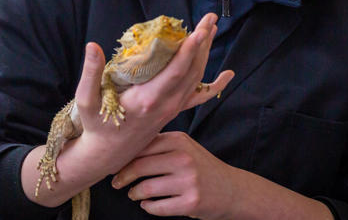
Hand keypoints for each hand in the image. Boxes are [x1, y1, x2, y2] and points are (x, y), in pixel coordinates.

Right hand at [71, 13, 232, 174]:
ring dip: (205, 52)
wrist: (107, 156)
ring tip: (211, 28)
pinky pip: (198, 96)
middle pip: (192, 70)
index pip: (176, 72)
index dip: (190, 50)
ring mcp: (172, 109)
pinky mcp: (172, 111)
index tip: (200, 31)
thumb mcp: (86, 101)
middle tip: (210, 18)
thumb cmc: (96, 126)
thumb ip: (90, 73)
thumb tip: (92, 45)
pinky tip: (227, 75)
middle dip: (203, 43)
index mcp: (147, 100)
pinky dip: (215, 85)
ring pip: (196, 78)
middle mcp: (165, 104)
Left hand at [112, 131, 238, 218]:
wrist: (232, 190)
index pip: (141, 147)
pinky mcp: (191, 203)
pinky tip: (147, 204)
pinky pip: (157, 207)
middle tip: (116, 183)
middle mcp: (183, 158)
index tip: (115, 165)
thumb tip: (124, 149)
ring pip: (145, 188)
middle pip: (139, 167)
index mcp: (179, 140)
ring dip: (134, 193)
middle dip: (122, 177)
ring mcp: (188, 181)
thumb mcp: (185, 147)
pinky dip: (148, 207)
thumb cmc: (201, 168)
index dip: (123, 158)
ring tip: (133, 194)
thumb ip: (159, 144)